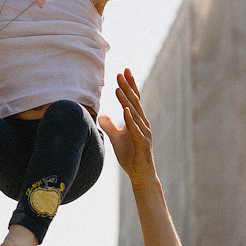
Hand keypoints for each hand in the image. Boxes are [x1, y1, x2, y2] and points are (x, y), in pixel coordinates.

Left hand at [98, 69, 154, 186]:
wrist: (141, 175)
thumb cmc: (130, 156)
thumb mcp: (116, 138)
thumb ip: (109, 126)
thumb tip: (101, 114)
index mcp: (137, 121)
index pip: (133, 99)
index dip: (129, 85)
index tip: (124, 70)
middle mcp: (143, 124)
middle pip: (134, 102)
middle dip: (127, 87)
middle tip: (121, 72)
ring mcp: (144, 133)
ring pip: (135, 113)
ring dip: (126, 100)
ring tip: (119, 88)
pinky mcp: (142, 144)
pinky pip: (136, 130)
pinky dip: (131, 120)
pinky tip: (126, 110)